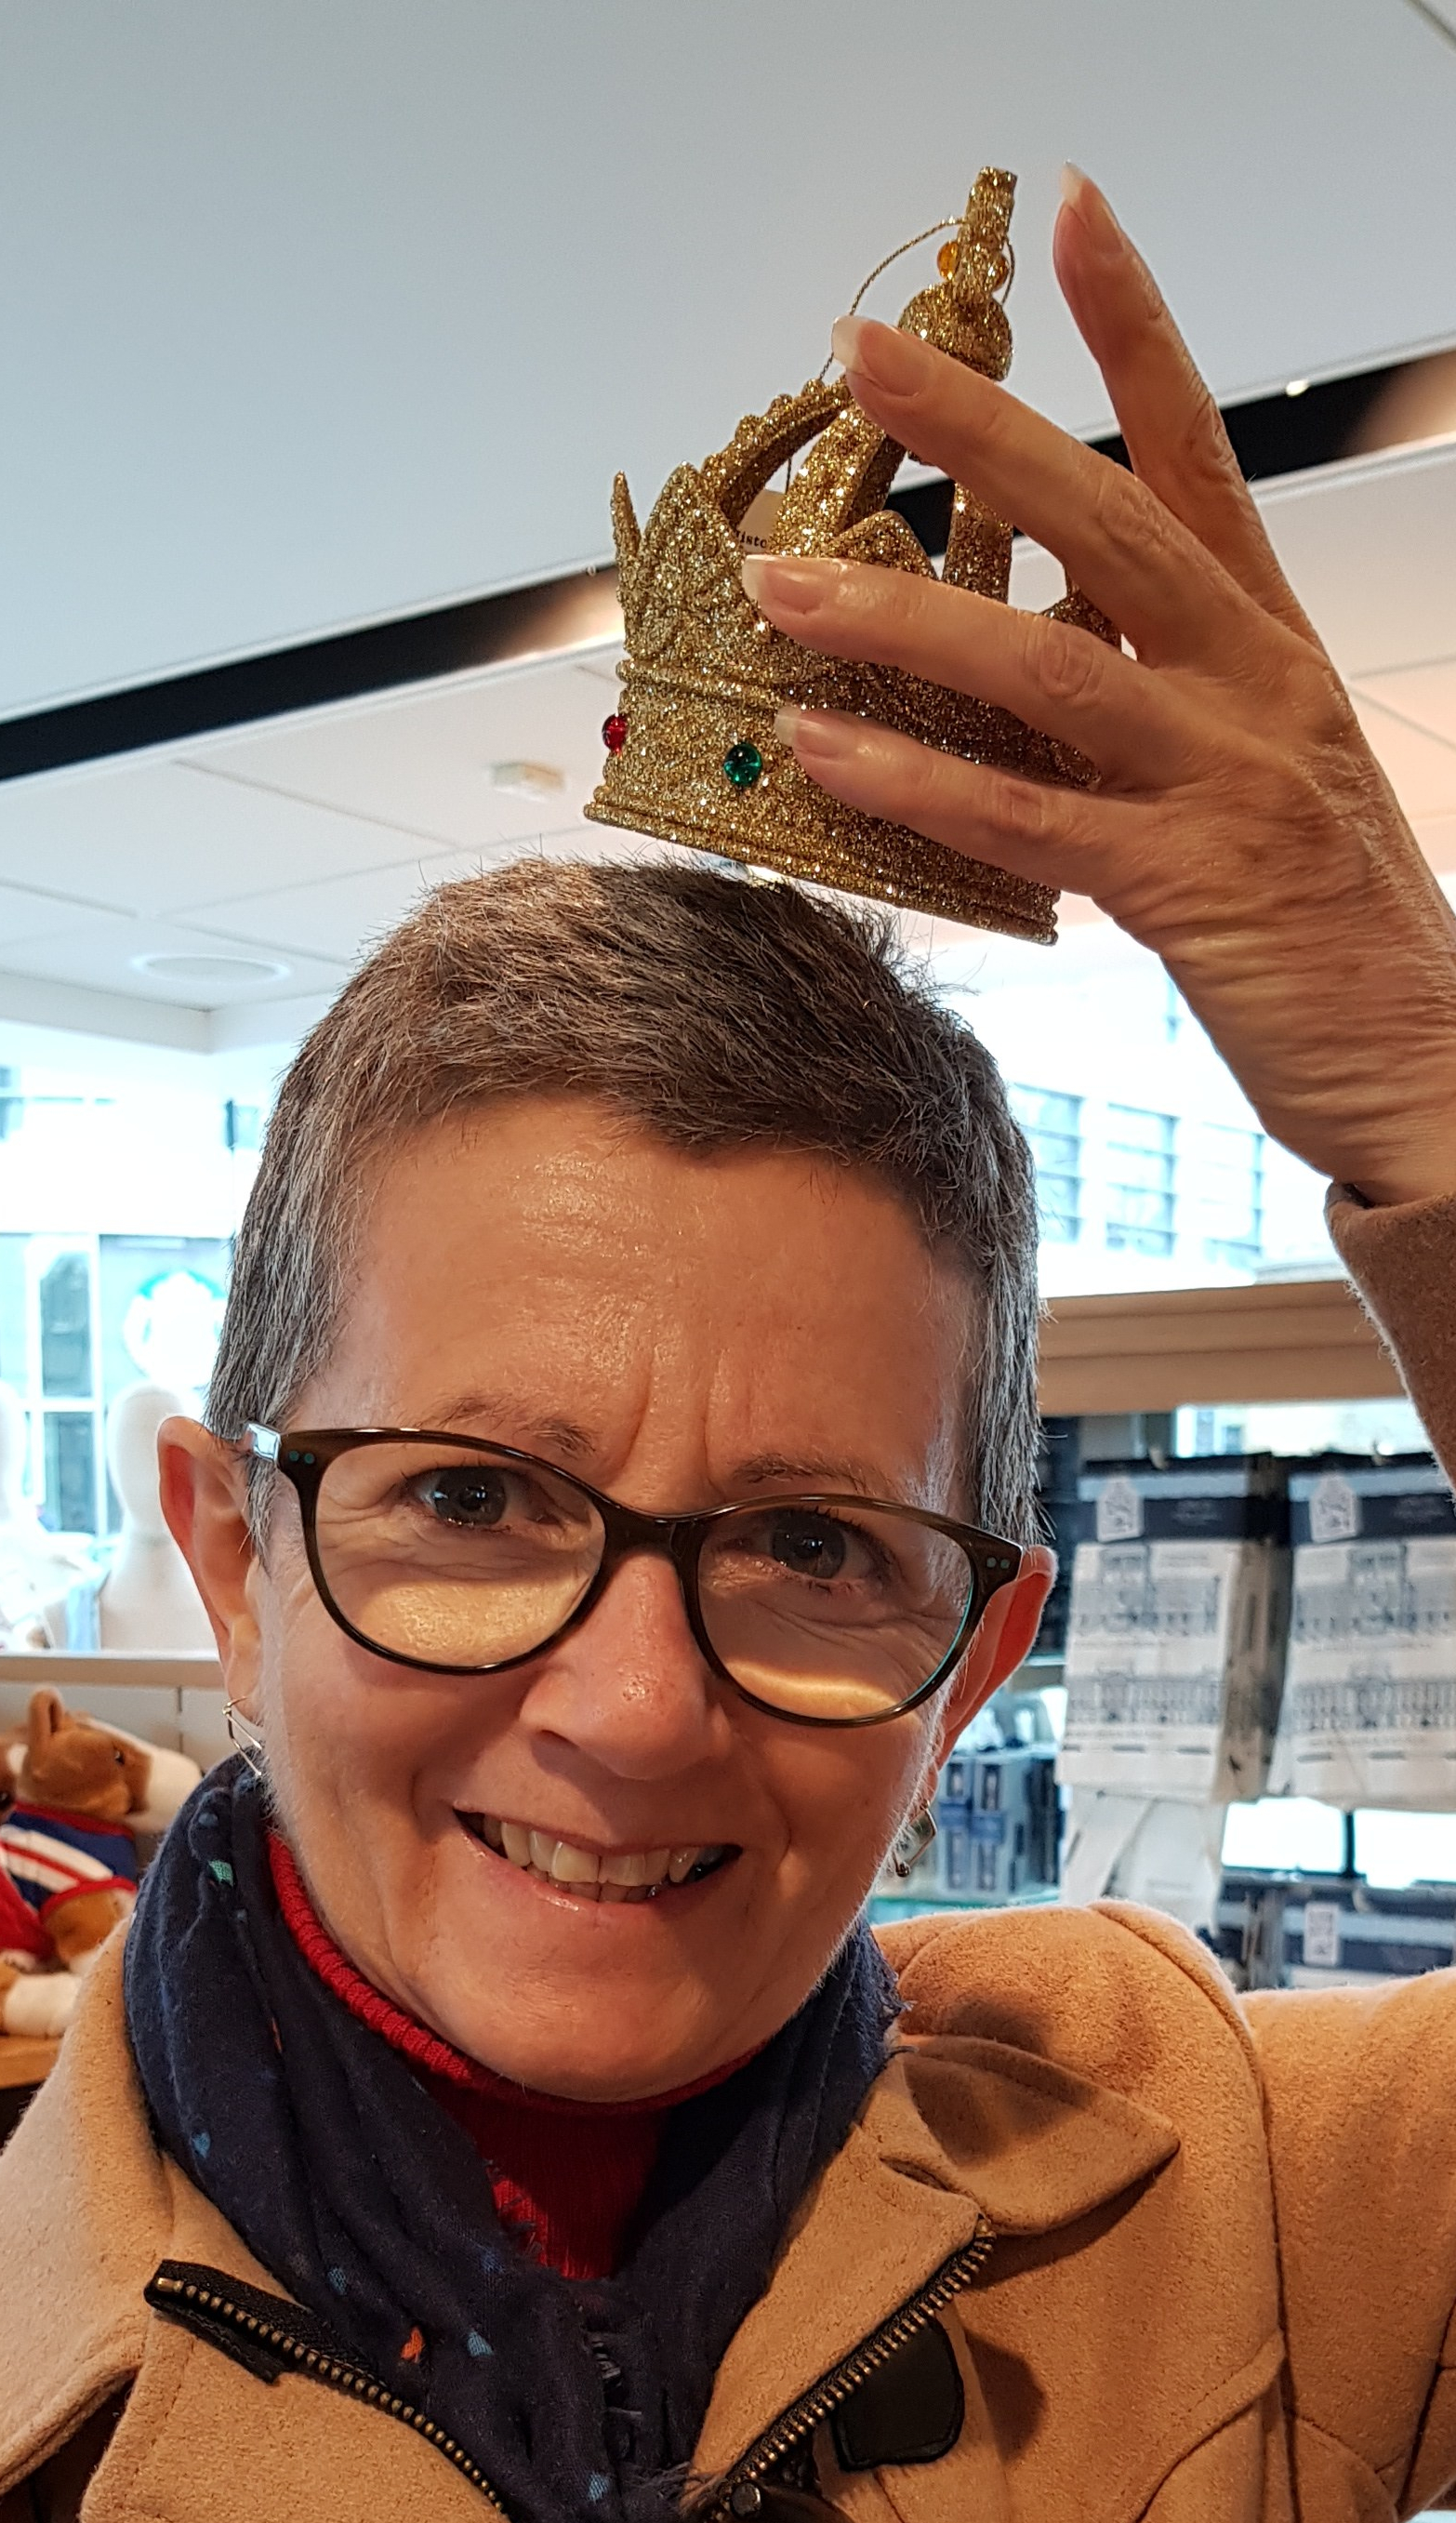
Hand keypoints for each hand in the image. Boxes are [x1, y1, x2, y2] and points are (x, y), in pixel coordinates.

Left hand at [743, 170, 1455, 1210]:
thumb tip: (1031, 640)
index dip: (1138, 332)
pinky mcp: (1188, 887)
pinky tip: (826, 749)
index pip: (1197, 456)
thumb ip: (1149, 699)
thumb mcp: (1248, 774)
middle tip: (863, 353)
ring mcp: (1225, 780)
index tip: (1075, 220)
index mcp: (1268, 646)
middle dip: (980, 427)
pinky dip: (920, 783)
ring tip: (780, 586)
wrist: (1427, 1064)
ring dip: (901, 618)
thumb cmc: (1325, 924)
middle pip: (1106, 519)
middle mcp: (1254, 686)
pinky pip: (1032, 819)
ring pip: (1048, 664)